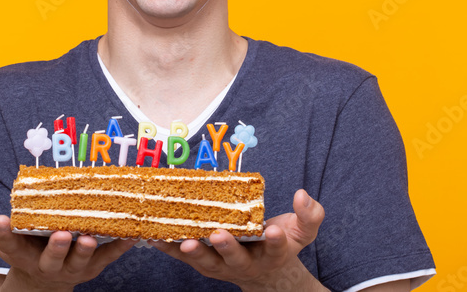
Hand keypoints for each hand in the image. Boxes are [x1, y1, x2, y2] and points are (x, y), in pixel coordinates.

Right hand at [0, 200, 133, 291]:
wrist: (45, 279)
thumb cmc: (25, 249)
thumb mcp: (1, 241)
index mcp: (22, 255)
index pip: (9, 245)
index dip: (3, 233)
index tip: (1, 218)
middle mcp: (46, 265)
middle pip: (50, 259)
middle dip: (55, 248)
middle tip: (60, 234)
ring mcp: (70, 268)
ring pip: (79, 262)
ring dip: (84, 250)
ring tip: (89, 237)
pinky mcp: (92, 268)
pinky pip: (107, 257)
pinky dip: (119, 247)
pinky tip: (130, 235)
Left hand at [153, 189, 325, 290]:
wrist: (266, 272)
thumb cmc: (281, 243)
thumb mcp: (303, 231)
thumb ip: (310, 214)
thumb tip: (302, 194)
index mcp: (274, 253)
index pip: (276, 247)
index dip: (275, 241)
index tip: (273, 232)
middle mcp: (247, 263)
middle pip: (236, 259)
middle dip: (227, 248)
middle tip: (218, 235)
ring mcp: (224, 266)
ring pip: (208, 262)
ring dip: (195, 253)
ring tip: (183, 242)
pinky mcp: (205, 263)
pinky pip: (186, 257)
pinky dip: (170, 249)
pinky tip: (156, 238)